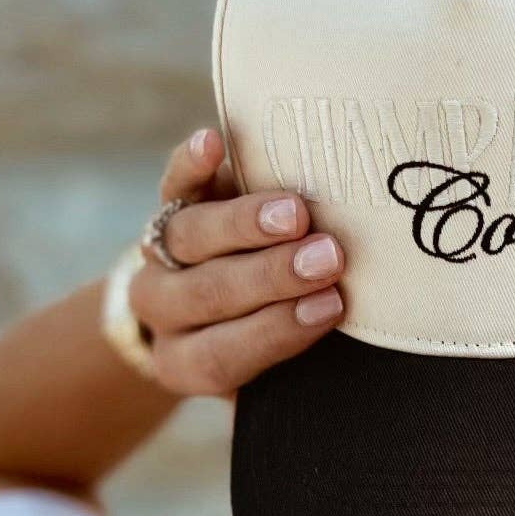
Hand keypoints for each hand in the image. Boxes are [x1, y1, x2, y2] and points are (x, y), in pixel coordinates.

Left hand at [129, 128, 345, 395]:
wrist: (210, 307)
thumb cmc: (269, 338)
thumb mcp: (276, 371)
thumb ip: (300, 358)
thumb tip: (354, 348)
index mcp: (187, 363)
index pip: (223, 355)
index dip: (277, 331)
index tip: (332, 305)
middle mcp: (163, 312)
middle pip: (208, 292)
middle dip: (271, 274)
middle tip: (327, 257)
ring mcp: (160, 257)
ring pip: (188, 237)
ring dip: (245, 223)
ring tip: (297, 214)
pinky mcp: (167, 203)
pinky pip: (172, 184)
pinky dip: (190, 164)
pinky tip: (213, 144)